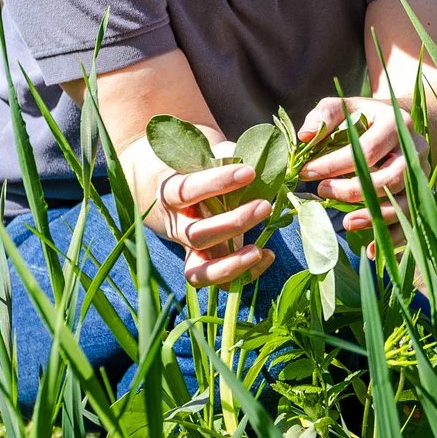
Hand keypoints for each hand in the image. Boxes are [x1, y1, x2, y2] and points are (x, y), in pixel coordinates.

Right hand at [158, 163, 275, 287]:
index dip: (218, 182)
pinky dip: (245, 274)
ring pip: (199, 271)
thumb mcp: (203, 156)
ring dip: (232, 263)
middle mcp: (176, 226)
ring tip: (260, 250)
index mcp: (169, 195)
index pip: (188, 190)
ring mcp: (188, 250)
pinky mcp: (204, 265)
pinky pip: (219, 282)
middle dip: (233, 223)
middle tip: (264, 206)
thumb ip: (225, 155)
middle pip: (196, 235)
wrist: (170, 189)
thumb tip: (257, 156)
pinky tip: (267, 254)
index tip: (249, 172)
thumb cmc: (193, 167)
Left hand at [296, 96, 418, 231]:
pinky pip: (410, 221)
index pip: (366, 151)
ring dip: (375, 218)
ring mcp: (422, 174)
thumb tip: (306, 136)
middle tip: (322, 192)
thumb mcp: (343, 107)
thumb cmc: (362, 118)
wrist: (397, 126)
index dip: (334, 165)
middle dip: (353, 191)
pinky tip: (371, 251)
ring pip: (404, 203)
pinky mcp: (420, 194)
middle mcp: (416, 149)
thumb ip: (324, 116)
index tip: (307, 173)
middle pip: (391, 178)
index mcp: (396, 123)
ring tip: (346, 224)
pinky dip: (393, 239)